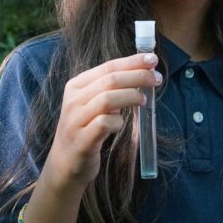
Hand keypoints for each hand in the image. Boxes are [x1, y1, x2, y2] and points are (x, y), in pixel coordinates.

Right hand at [44, 53, 161, 190]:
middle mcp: (73, 100)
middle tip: (157, 79)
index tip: (153, 59)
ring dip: (131, 96)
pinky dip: (117, 121)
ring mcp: (75, 120)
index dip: (132, 62)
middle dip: (137, 76)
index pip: (108, 66)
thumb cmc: (87, 128)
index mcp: (77, 85)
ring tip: (144, 101)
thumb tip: (144, 71)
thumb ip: (112, 88)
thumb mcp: (94, 103)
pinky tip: (120, 124)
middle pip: (110, 80)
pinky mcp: (81, 140)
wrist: (66, 163)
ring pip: (107, 99)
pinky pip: (103, 123)